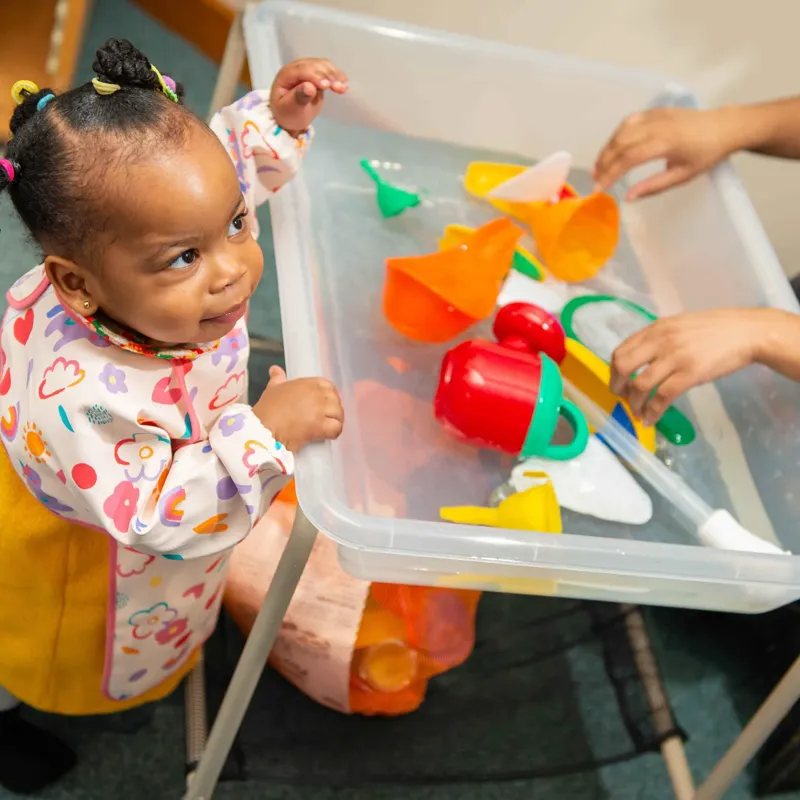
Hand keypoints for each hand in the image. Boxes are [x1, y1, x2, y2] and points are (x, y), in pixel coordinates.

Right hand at [254, 366, 343, 452]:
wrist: (263, 428)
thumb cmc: (267, 409)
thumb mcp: (272, 389)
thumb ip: (277, 378)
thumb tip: (275, 369)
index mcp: (307, 383)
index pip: (328, 385)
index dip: (328, 395)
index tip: (323, 404)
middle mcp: (316, 394)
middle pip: (335, 399)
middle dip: (333, 409)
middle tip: (326, 417)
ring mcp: (320, 409)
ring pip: (339, 413)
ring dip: (335, 420)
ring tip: (328, 427)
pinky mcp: (321, 426)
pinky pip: (337, 427)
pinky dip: (335, 432)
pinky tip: (328, 435)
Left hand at [269, 58, 347, 135]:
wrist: (292, 117)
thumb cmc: (288, 114)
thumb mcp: (290, 109)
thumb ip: (299, 98)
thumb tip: (310, 87)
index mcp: (286, 74)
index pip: (301, 70)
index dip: (314, 76)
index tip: (326, 86)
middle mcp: (296, 67)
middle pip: (314, 65)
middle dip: (327, 75)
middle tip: (339, 88)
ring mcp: (307, 69)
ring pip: (323, 65)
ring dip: (334, 74)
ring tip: (342, 87)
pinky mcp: (317, 74)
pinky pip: (328, 70)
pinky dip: (336, 75)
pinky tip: (344, 83)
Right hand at [593, 107, 741, 199]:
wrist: (725, 126)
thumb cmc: (707, 154)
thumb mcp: (683, 176)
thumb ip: (654, 186)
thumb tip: (628, 197)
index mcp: (666, 143)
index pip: (629, 158)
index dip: (611, 174)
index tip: (599, 189)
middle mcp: (658, 125)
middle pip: (620, 143)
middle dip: (604, 163)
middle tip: (595, 181)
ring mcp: (655, 115)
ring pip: (621, 130)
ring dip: (607, 149)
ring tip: (599, 167)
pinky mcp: (655, 110)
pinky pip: (629, 121)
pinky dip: (616, 135)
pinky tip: (612, 148)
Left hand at [609, 309, 766, 425]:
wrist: (747, 332)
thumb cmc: (715, 329)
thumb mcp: (679, 326)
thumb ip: (658, 339)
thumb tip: (640, 359)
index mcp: (656, 329)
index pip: (621, 350)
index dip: (613, 371)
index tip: (618, 382)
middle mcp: (660, 341)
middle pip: (623, 367)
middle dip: (618, 387)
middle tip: (623, 398)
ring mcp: (675, 357)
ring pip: (640, 385)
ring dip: (635, 404)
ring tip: (638, 413)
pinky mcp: (690, 374)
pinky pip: (662, 397)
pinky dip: (653, 411)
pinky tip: (651, 419)